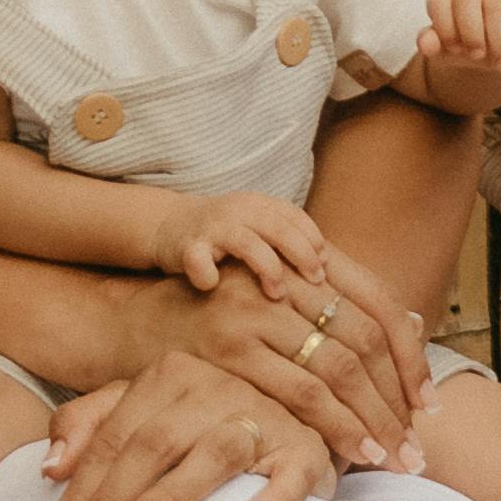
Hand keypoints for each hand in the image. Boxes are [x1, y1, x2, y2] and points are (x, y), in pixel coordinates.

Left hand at [40, 352, 341, 500]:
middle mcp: (217, 387)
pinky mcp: (306, 450)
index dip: (81, 487)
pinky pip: (291, 474)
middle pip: (154, 444)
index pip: (115, 436)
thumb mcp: (143, 414)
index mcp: (171, 375)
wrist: (295, 422)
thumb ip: (90, 425)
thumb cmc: (204, 427)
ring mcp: (265, 416)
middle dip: (111, 500)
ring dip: (172, 497)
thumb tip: (50, 467)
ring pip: (214, 453)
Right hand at [101, 249, 429, 486]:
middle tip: (415, 453)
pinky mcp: (227, 349)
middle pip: (363, 344)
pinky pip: (294, 391)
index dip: (410, 361)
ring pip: (333, 371)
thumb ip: (343, 311)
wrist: (127, 318)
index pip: (380, 310)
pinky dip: (326, 426)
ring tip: (386, 460)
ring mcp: (255, 312)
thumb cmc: (215, 317)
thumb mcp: (279, 302)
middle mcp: (284, 283)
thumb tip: (416, 325)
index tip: (430, 410)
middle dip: (393, 405)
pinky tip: (339, 454)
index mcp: (306, 266)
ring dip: (365, 421)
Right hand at [153, 188, 332, 298]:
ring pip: (248, 243)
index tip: (327, 268)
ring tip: (277, 294)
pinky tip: (215, 288)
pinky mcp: (187, 246)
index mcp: (260, 206)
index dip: (314, 241)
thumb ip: (288, 244)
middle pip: (279, 228)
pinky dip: (208, 275)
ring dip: (267, 268)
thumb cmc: (225, 238)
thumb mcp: (259, 231)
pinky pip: (199, 260)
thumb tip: (332, 275)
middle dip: (302, 255)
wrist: (168, 226)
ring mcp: (213, 228)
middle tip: (316, 282)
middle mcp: (239, 211)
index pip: (296, 218)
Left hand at [414, 0, 500, 112]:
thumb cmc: (463, 43)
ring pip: (497, 7)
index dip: (445, 28)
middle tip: (478, 58)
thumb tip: (426, 44)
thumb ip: (432, 45)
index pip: (439, 1)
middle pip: (467, 0)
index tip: (454, 50)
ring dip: (499, 42)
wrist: (496, 48)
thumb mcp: (444, 48)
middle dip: (472, 34)